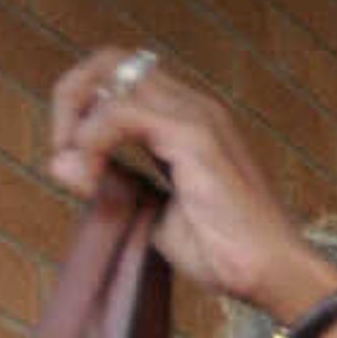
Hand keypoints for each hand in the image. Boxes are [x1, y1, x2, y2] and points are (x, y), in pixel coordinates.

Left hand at [44, 50, 327, 317]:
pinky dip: (93, 138)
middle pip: (109, 61)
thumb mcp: (155, 213)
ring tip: (76, 166)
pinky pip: (121, 112)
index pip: (118, 78)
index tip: (71, 162)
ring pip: (111, 73)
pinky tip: (92, 174)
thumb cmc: (226, 253)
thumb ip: (115, 184)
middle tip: (63, 152)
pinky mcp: (195, 136)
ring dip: (76, 116)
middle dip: (70, 98)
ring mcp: (196, 116)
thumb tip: (62, 163)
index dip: (81, 108)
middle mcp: (193, 106)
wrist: (274, 276)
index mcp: (187, 120)